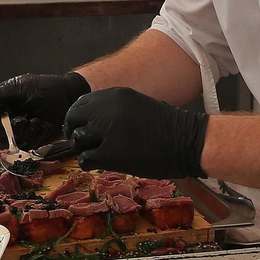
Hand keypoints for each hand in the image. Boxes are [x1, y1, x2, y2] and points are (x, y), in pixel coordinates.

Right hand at [0, 72, 90, 147]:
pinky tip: (40, 125)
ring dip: (22, 131)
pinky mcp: (30, 139)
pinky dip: (33, 135)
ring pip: (7, 140)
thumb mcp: (19, 87)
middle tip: (21, 119)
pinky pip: (24, 145)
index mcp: (1, 102)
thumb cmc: (46, 88)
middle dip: (7, 127)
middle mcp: (6, 117)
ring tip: (34, 120)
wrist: (68, 98)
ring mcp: (18, 129)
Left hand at [64, 87, 208, 179]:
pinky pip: (85, 158)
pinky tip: (99, 164)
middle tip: (83, 143)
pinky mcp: (109, 153)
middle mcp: (107, 109)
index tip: (81, 127)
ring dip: (83, 148)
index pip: (80, 103)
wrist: (187, 141)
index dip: (78, 117)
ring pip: (77, 140)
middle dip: (74, 132)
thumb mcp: (137, 106)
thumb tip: (92, 122)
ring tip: (96, 154)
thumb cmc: (168, 126)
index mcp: (114, 95)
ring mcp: (107, 131)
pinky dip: (88, 163)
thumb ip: (114, 110)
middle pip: (73, 119)